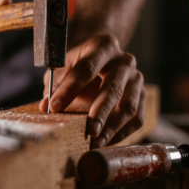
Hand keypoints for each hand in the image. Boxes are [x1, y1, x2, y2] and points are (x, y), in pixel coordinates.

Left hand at [39, 34, 144, 148]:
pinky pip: (137, 118)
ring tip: (96, 141)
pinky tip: (105, 141)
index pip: (86, 68)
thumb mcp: (63, 68)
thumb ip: (54, 85)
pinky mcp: (142, 95)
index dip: (69, 89)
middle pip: (113, 88)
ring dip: (112, 127)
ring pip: (129, 106)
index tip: (54, 107)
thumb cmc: (78, 65)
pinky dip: (121, 133)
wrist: (100, 59)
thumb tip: (45, 106)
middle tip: (89, 130)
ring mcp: (136, 78)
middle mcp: (124, 60)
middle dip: (100, 111)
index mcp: (102, 46)